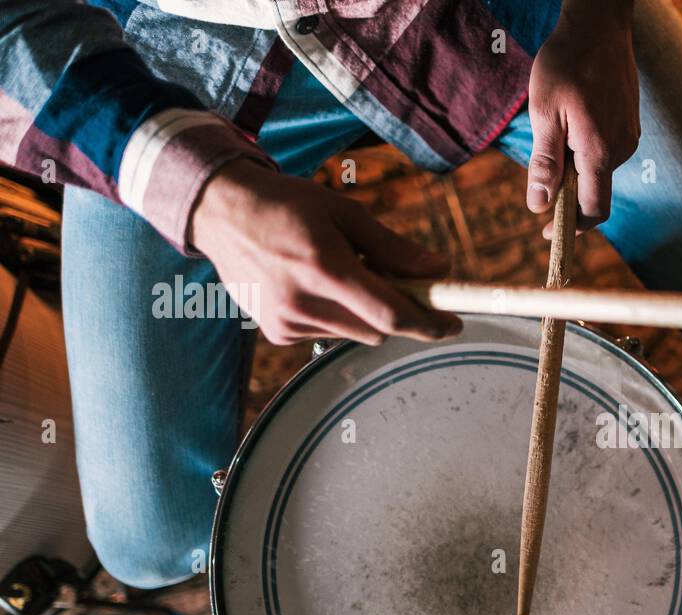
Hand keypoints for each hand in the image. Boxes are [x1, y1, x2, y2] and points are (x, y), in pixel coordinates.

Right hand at [189, 158, 460, 345]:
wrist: (221, 213)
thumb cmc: (288, 205)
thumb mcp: (345, 213)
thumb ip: (394, 247)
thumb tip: (440, 270)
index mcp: (324, 267)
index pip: (390, 313)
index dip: (429, 323)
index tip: (453, 323)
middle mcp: (303, 302)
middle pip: (379, 329)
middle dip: (398, 310)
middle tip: (397, 279)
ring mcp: (287, 322)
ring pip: (357, 334)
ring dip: (366, 312)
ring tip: (344, 272)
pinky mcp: (278, 333)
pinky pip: (330, 334)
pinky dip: (339, 316)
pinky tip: (317, 285)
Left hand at [526, 0, 638, 233]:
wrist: (600, 24)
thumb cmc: (567, 64)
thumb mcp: (544, 113)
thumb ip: (544, 163)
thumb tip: (539, 205)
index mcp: (600, 152)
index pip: (592, 210)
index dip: (571, 229)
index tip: (549, 233)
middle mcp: (622, 149)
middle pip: (594, 190)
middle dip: (567, 190)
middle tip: (541, 165)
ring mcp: (629, 135)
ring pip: (599, 168)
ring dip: (575, 164)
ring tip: (557, 128)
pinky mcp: (630, 122)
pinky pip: (606, 149)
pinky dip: (586, 148)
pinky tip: (572, 118)